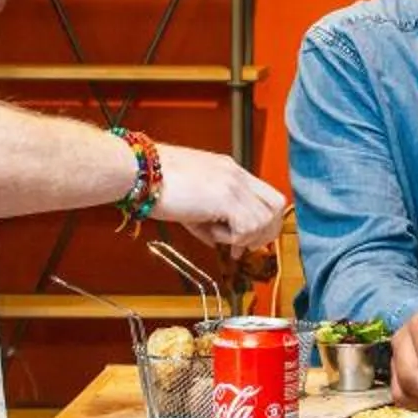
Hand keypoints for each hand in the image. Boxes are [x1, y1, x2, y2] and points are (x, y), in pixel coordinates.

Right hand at [149, 145, 286, 258]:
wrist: (139, 171)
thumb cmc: (157, 183)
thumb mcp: (192, 199)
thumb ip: (211, 217)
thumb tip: (219, 242)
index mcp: (231, 170)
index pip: (267, 196)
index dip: (263, 223)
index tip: (246, 241)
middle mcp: (237, 175)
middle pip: (277, 206)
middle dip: (265, 233)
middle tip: (242, 247)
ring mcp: (234, 184)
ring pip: (265, 220)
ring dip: (244, 236)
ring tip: (217, 235)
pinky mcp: (225, 198)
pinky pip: (246, 227)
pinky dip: (232, 238)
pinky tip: (210, 232)